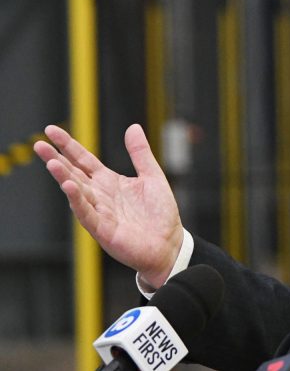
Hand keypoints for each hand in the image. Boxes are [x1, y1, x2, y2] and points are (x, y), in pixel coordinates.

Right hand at [34, 123, 183, 287]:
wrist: (169, 243)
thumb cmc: (160, 213)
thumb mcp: (152, 176)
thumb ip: (140, 153)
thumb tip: (132, 127)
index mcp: (109, 182)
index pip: (83, 160)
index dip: (68, 145)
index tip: (51, 131)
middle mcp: (100, 195)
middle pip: (74, 174)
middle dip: (56, 159)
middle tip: (39, 145)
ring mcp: (99, 212)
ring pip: (77, 192)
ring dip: (64, 178)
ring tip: (51, 162)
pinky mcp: (104, 229)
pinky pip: (87, 213)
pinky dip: (78, 201)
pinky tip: (70, 187)